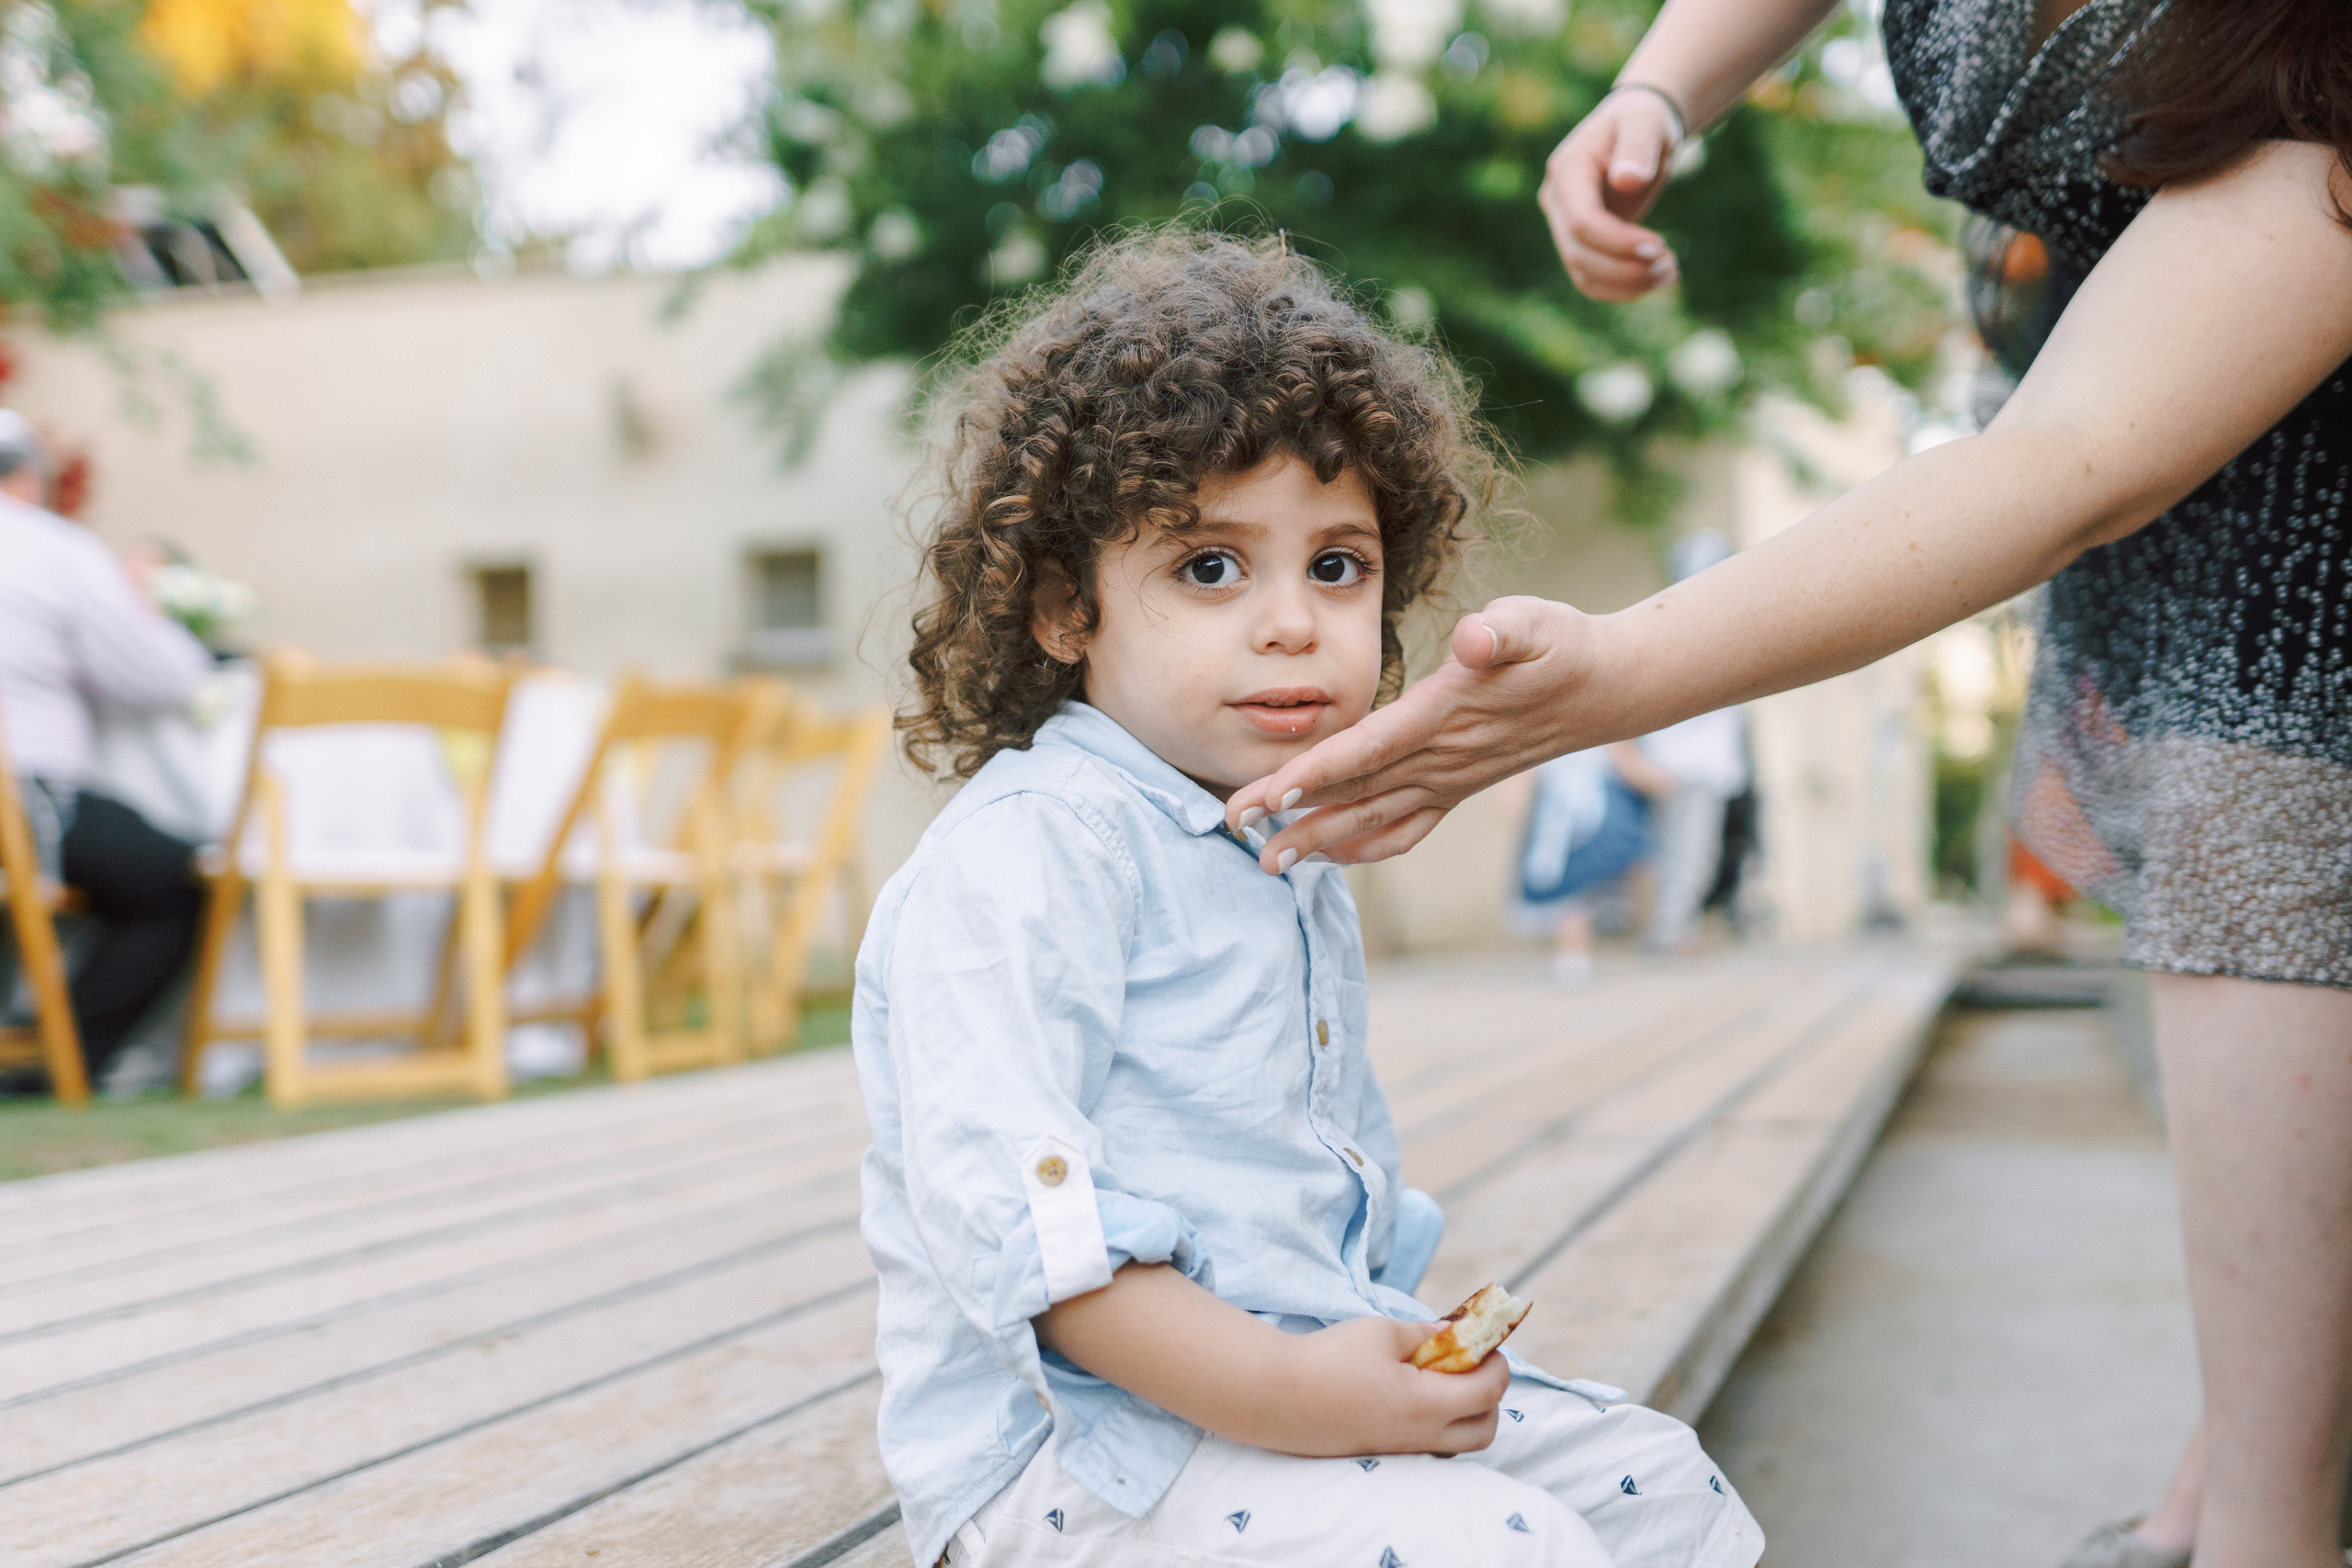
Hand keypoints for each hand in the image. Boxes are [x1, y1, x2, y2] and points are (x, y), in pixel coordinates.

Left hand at [1227, 597, 1609, 870]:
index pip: (1370, 751)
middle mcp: (1442, 760)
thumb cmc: (1562, 647)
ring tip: (1267, 862)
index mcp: (1445, 717)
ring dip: (1318, 842)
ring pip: (1373, 819)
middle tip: (1234, 829)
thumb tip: (1476, 637)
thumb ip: (1505, 630)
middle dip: (1294, 814)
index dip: (1319, 774)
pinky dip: (1364, 848)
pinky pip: (1404, 829)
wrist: (1606, 689)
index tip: (1273, 794)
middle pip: (1355, 793)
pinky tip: (1329, 859)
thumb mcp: (1537, 622)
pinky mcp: (1455, 788)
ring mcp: (1449, 780)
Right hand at [1259, 1315, 1513, 1457]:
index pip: (1488, 1392)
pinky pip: (1428, 1445)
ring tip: (1440, 1377)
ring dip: (1464, 1413)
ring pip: (1457, 1443)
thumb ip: (1424, 1333)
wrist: (1275, 1397)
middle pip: (1485, 1432)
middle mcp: (1420, 1436)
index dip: (1497, 1364)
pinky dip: (1436, 1421)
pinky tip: (1410, 1392)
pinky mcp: (1379, 1452)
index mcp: (1427, 1405)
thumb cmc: (1329, 1359)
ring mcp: (1400, 1450)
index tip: (1488, 1342)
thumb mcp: (1381, 1332)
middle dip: (1492, 1398)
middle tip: (1474, 1366)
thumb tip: (1450, 1334)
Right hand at [1539, 89, 1680, 300]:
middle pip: (1578, 254)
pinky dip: (1624, 288)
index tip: (1660, 246)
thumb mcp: (1646, 123)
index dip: (1618, 242)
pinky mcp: (1581, 242)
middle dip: (1625, 269)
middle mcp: (1557, 202)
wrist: (1636, 128)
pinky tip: (1658, 278)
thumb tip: (1626, 180)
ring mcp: (1564, 225)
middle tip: (1671, 265)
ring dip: (1627, 284)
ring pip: (1583, 273)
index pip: (1582, 222)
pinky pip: (1593, 278)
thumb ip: (1637, 147)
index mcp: (1567, 171)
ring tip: (1670, 274)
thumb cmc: (1643, 121)